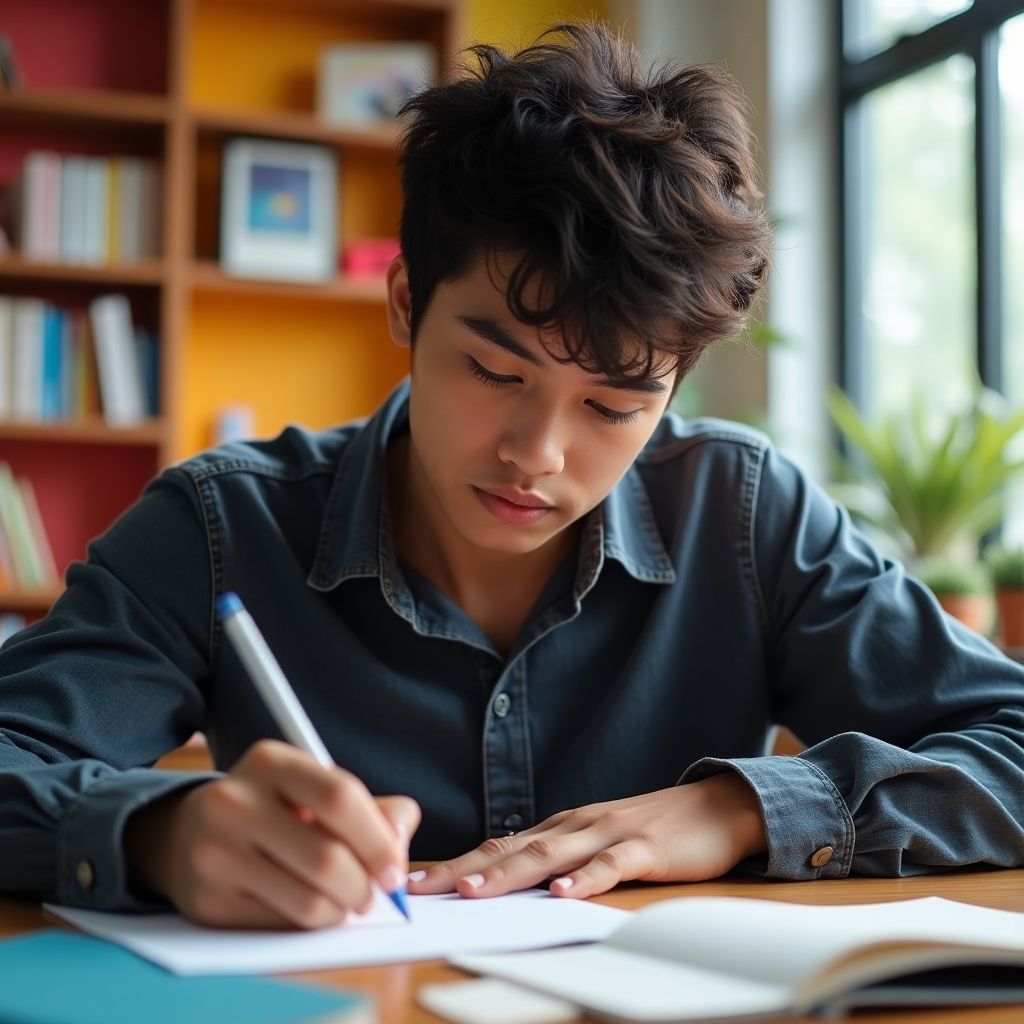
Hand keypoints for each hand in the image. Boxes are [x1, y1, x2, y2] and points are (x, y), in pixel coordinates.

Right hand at [125, 739, 419, 928]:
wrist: (186, 833)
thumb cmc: (273, 809)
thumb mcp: (315, 789)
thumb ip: (372, 808)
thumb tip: (400, 840)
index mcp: (271, 762)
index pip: (340, 797)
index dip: (378, 839)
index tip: (395, 868)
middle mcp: (235, 801)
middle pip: (328, 857)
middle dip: (364, 884)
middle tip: (373, 892)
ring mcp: (217, 851)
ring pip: (308, 899)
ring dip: (342, 909)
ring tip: (345, 900)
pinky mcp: (209, 899)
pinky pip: (283, 922)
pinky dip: (312, 921)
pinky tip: (313, 907)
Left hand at [408, 774, 765, 900]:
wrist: (716, 806)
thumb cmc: (652, 830)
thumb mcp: (597, 840)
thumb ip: (560, 858)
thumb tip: (509, 884)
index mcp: (561, 827)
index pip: (500, 845)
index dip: (458, 863)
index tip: (417, 881)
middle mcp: (576, 825)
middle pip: (512, 849)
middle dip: (464, 870)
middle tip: (421, 889)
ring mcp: (609, 834)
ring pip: (550, 856)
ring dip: (508, 873)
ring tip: (472, 890)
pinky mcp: (643, 849)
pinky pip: (609, 866)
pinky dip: (583, 880)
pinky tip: (561, 894)